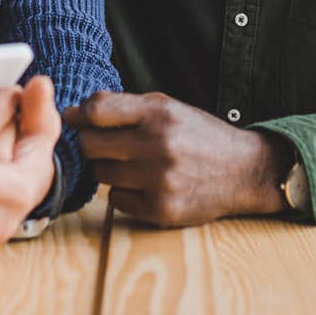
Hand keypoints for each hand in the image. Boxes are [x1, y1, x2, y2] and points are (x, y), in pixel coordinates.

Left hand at [63, 91, 291, 227]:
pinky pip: (116, 200)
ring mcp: (160, 180)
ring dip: (108, 167)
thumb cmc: (197, 133)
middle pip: (91, 145)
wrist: (243, 170)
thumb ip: (123, 106)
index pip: (97, 110)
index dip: (78, 114)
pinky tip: (143, 183)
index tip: (73, 118)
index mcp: (158, 112)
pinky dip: (123, 192)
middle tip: (102, 143)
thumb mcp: (166, 106)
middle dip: (90, 142)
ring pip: (101, 173)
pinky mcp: (162, 209)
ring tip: (130, 162)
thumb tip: (74, 112)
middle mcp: (158, 145)